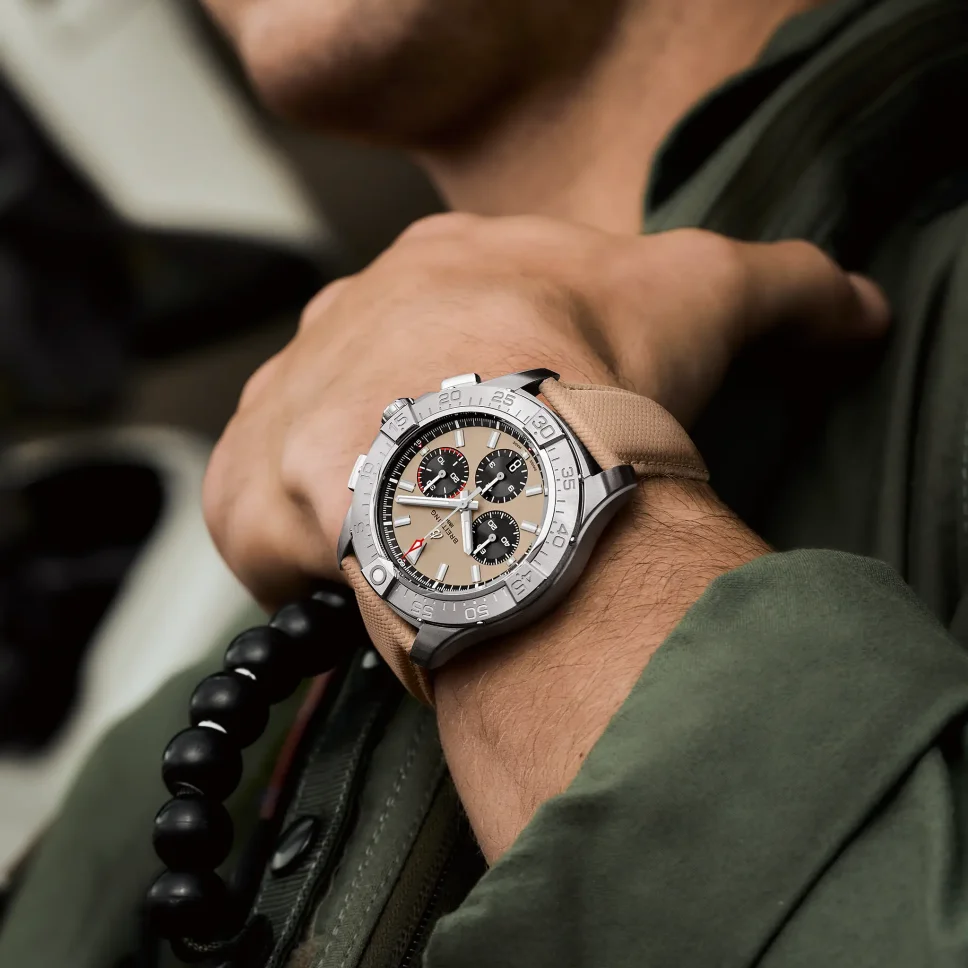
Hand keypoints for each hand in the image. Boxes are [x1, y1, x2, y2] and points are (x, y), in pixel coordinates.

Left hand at [204, 213, 887, 605]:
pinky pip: (263, 533)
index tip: (533, 434)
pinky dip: (307, 567)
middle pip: (382, 392)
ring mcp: (286, 406)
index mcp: (437, 271)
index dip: (500, 378)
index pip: (457, 320)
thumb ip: (783, 285)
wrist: (497, 464)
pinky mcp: (248, 491)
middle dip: (432, 448)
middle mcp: (345, 325)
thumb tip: (857, 306)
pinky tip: (367, 584)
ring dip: (367, 507)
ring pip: (316, 461)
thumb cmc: (583, 373)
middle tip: (485, 506)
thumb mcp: (705, 294)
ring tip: (432, 552)